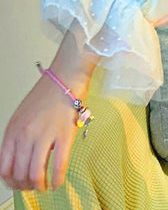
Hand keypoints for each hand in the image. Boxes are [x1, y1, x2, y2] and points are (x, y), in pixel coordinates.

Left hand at [0, 69, 90, 191]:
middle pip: (19, 174)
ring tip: (44, 186)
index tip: (18, 184)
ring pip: (36, 174)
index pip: (4, 168)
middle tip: (33, 187)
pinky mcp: (64, 134)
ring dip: (39, 186)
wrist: (67, 75)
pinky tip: (57, 183)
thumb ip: (18, 136)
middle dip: (26, 186)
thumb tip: (19, 159)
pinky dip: (57, 179)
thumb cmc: (48, 92)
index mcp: (13, 130)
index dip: (11, 182)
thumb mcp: (22, 115)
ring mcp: (45, 135)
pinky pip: (58, 165)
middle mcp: (25, 135)